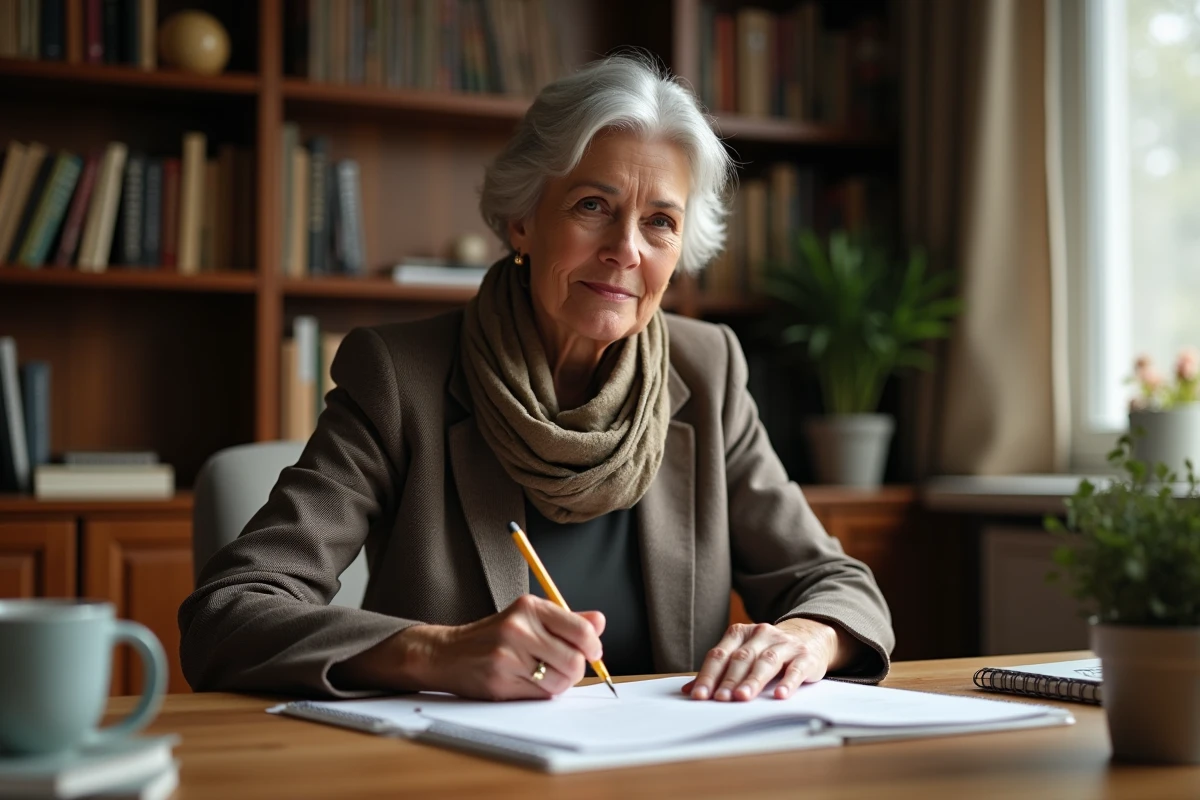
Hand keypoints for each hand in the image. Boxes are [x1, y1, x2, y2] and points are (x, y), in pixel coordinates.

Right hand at [396, 595, 604, 700]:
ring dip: (559, 683)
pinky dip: (542, 692)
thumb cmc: (494, 636)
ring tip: (545, 674)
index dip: (592, 646)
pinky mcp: (501, 681)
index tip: (591, 651)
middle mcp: (519, 629)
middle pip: (574, 660)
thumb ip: (566, 620)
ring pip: (560, 681)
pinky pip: (541, 695)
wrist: (448, 653)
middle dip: (576, 669)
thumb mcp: (528, 618)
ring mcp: (508, 656)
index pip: (580, 629)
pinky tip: (528, 681)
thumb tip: (600, 621)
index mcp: (529, 608)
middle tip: (566, 667)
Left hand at [682, 618, 840, 700]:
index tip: (699, 696)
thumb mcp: (741, 655)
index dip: (708, 675)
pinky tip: (780, 695)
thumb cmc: (766, 652)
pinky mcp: (805, 656)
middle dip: (729, 680)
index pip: (720, 654)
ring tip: (743, 697)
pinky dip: (788, 682)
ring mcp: (784, 644)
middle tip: (721, 699)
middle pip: (741, 658)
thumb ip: (718, 671)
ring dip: (753, 680)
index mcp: (740, 633)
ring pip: (766, 661)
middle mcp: (761, 634)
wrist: (807, 637)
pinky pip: (795, 669)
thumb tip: (689, 690)